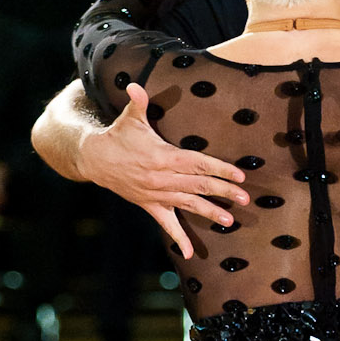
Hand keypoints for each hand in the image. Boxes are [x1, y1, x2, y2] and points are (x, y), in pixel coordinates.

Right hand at [82, 82, 248, 260]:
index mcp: (164, 156)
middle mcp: (162, 178)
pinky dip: (179, 238)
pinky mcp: (149, 205)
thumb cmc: (118, 135)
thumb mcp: (130, 118)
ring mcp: (156, 194)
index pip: (198, 163)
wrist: (95, 159)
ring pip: (188, 205)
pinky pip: (166, 225)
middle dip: (224, 192)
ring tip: (230, 221)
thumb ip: (139, 102)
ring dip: (209, 213)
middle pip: (199, 185)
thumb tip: (135, 86)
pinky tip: (192, 253)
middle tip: (244, 199)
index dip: (220, 169)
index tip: (240, 175)